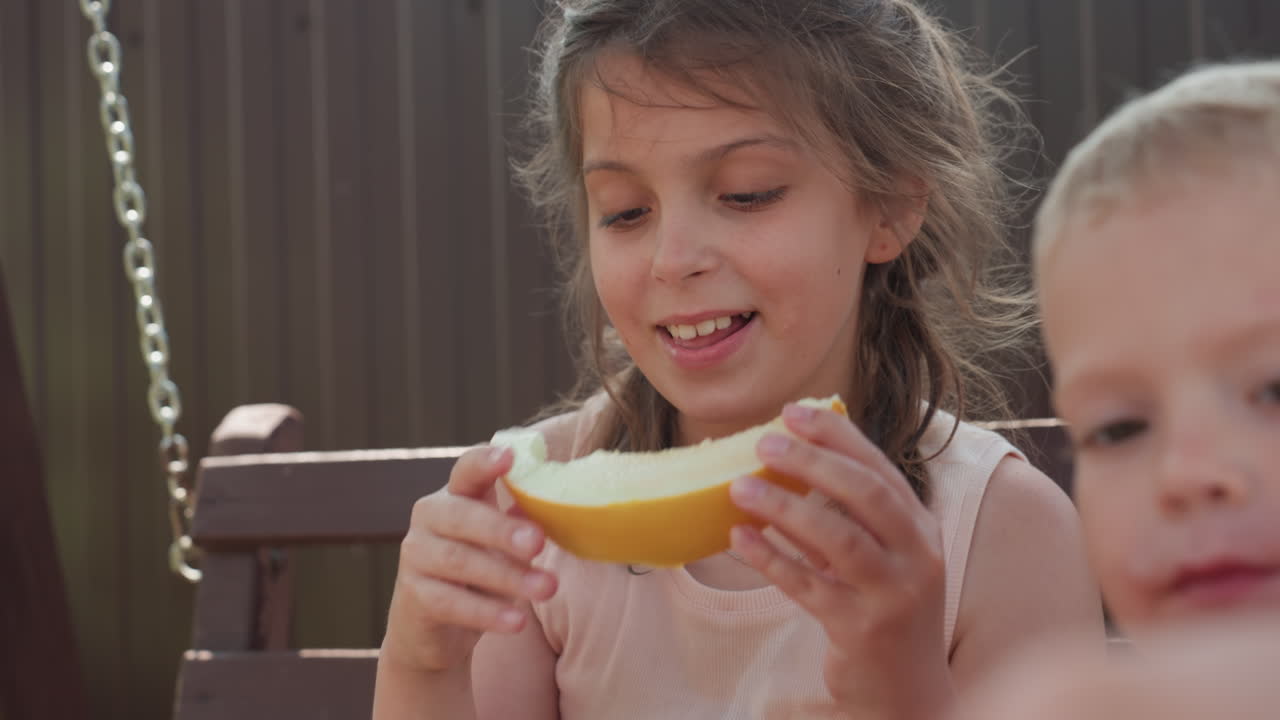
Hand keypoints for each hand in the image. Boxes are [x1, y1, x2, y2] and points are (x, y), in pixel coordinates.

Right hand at [380, 445, 558, 674]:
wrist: (434, 631)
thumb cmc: (478, 574)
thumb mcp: (502, 546)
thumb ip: (521, 525)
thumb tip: (553, 511)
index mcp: (455, 495)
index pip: (466, 470)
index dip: (485, 462)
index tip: (509, 457)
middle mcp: (429, 518)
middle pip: (462, 516)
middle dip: (502, 529)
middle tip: (539, 543)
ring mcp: (416, 555)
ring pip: (459, 561)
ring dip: (507, 576)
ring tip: (546, 588)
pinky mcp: (413, 596)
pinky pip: (452, 603)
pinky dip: (487, 613)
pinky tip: (517, 622)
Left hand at [728, 403, 952, 718]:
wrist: (910, 690)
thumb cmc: (885, 607)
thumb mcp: (879, 555)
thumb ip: (846, 514)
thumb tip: (792, 458)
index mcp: (920, 527)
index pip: (879, 467)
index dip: (837, 435)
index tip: (794, 411)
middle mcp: (916, 555)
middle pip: (865, 494)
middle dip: (813, 462)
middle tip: (764, 442)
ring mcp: (891, 594)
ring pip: (838, 538)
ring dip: (784, 507)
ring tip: (738, 487)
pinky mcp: (861, 629)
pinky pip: (808, 586)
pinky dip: (771, 558)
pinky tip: (740, 537)